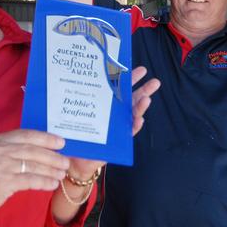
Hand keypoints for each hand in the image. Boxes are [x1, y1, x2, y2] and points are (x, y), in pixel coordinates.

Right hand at [0, 129, 68, 221]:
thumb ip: (9, 150)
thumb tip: (39, 150)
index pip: (26, 135)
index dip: (45, 137)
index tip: (61, 141)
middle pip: (32, 150)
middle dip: (52, 155)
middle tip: (66, 161)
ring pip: (32, 165)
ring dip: (50, 170)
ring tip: (62, 174)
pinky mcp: (0, 182)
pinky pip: (29, 180)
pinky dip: (43, 182)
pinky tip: (51, 184)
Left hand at [66, 66, 160, 180]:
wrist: (75, 157)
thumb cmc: (75, 133)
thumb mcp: (75, 112)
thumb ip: (77, 97)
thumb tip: (71, 76)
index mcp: (107, 103)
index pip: (121, 88)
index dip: (131, 79)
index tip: (140, 69)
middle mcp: (116, 113)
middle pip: (133, 99)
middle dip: (144, 90)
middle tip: (155, 82)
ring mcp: (119, 126)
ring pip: (134, 114)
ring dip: (141, 106)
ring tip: (147, 99)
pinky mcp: (118, 141)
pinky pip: (129, 132)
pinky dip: (134, 126)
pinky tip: (139, 119)